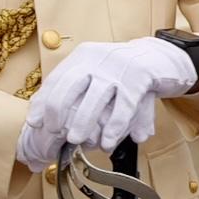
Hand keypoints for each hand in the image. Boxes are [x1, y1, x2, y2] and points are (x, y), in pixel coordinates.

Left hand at [16, 35, 198, 170]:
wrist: (163, 57)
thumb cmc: (124, 72)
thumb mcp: (98, 74)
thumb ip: (76, 90)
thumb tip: (43, 112)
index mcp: (83, 56)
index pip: (56, 80)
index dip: (42, 103)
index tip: (35, 122)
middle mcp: (97, 58)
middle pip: (69, 88)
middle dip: (58, 113)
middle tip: (54, 133)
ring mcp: (118, 66)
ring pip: (94, 99)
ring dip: (83, 123)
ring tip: (76, 141)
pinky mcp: (140, 76)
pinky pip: (124, 106)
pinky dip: (114, 126)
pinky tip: (107, 141)